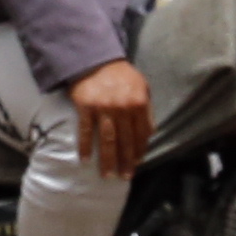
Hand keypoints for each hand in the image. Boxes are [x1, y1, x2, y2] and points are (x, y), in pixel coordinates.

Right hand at [69, 59, 151, 179]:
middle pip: (125, 141)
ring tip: (108, 175)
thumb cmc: (121, 75)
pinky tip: (86, 159)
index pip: (142, 134)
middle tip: (125, 177)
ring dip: (108, 160)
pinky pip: (86, 131)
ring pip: (107, 140)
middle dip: (126, 162)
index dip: (139, 151)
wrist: (95, 58)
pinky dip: (85, 146)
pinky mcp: (85, 106)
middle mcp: (122, 107)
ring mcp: (103, 107)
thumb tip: (149, 134)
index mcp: (139, 103)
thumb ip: (146, 110)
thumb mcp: (142, 88)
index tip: (136, 163)